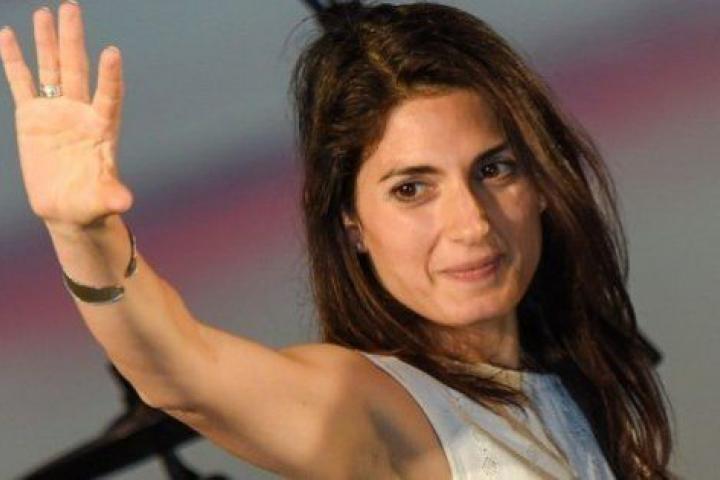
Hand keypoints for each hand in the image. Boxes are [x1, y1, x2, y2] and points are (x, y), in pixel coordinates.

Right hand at [0, 2, 131, 230]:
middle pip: (78, 70)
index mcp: (102, 128)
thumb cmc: (90, 205)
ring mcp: (56, 112)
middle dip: (74, 40)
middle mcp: (81, 113)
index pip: (108, 96)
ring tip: (47, 12)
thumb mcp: (101, 201)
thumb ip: (112, 197)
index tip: (112, 52)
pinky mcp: (31, 118)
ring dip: (48, 42)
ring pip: (51, 69)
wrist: (67, 208)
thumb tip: (124, 203)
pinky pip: (22, 83)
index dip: (109, 76)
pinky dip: (15, 61)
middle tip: (72, 8)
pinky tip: (9, 35)